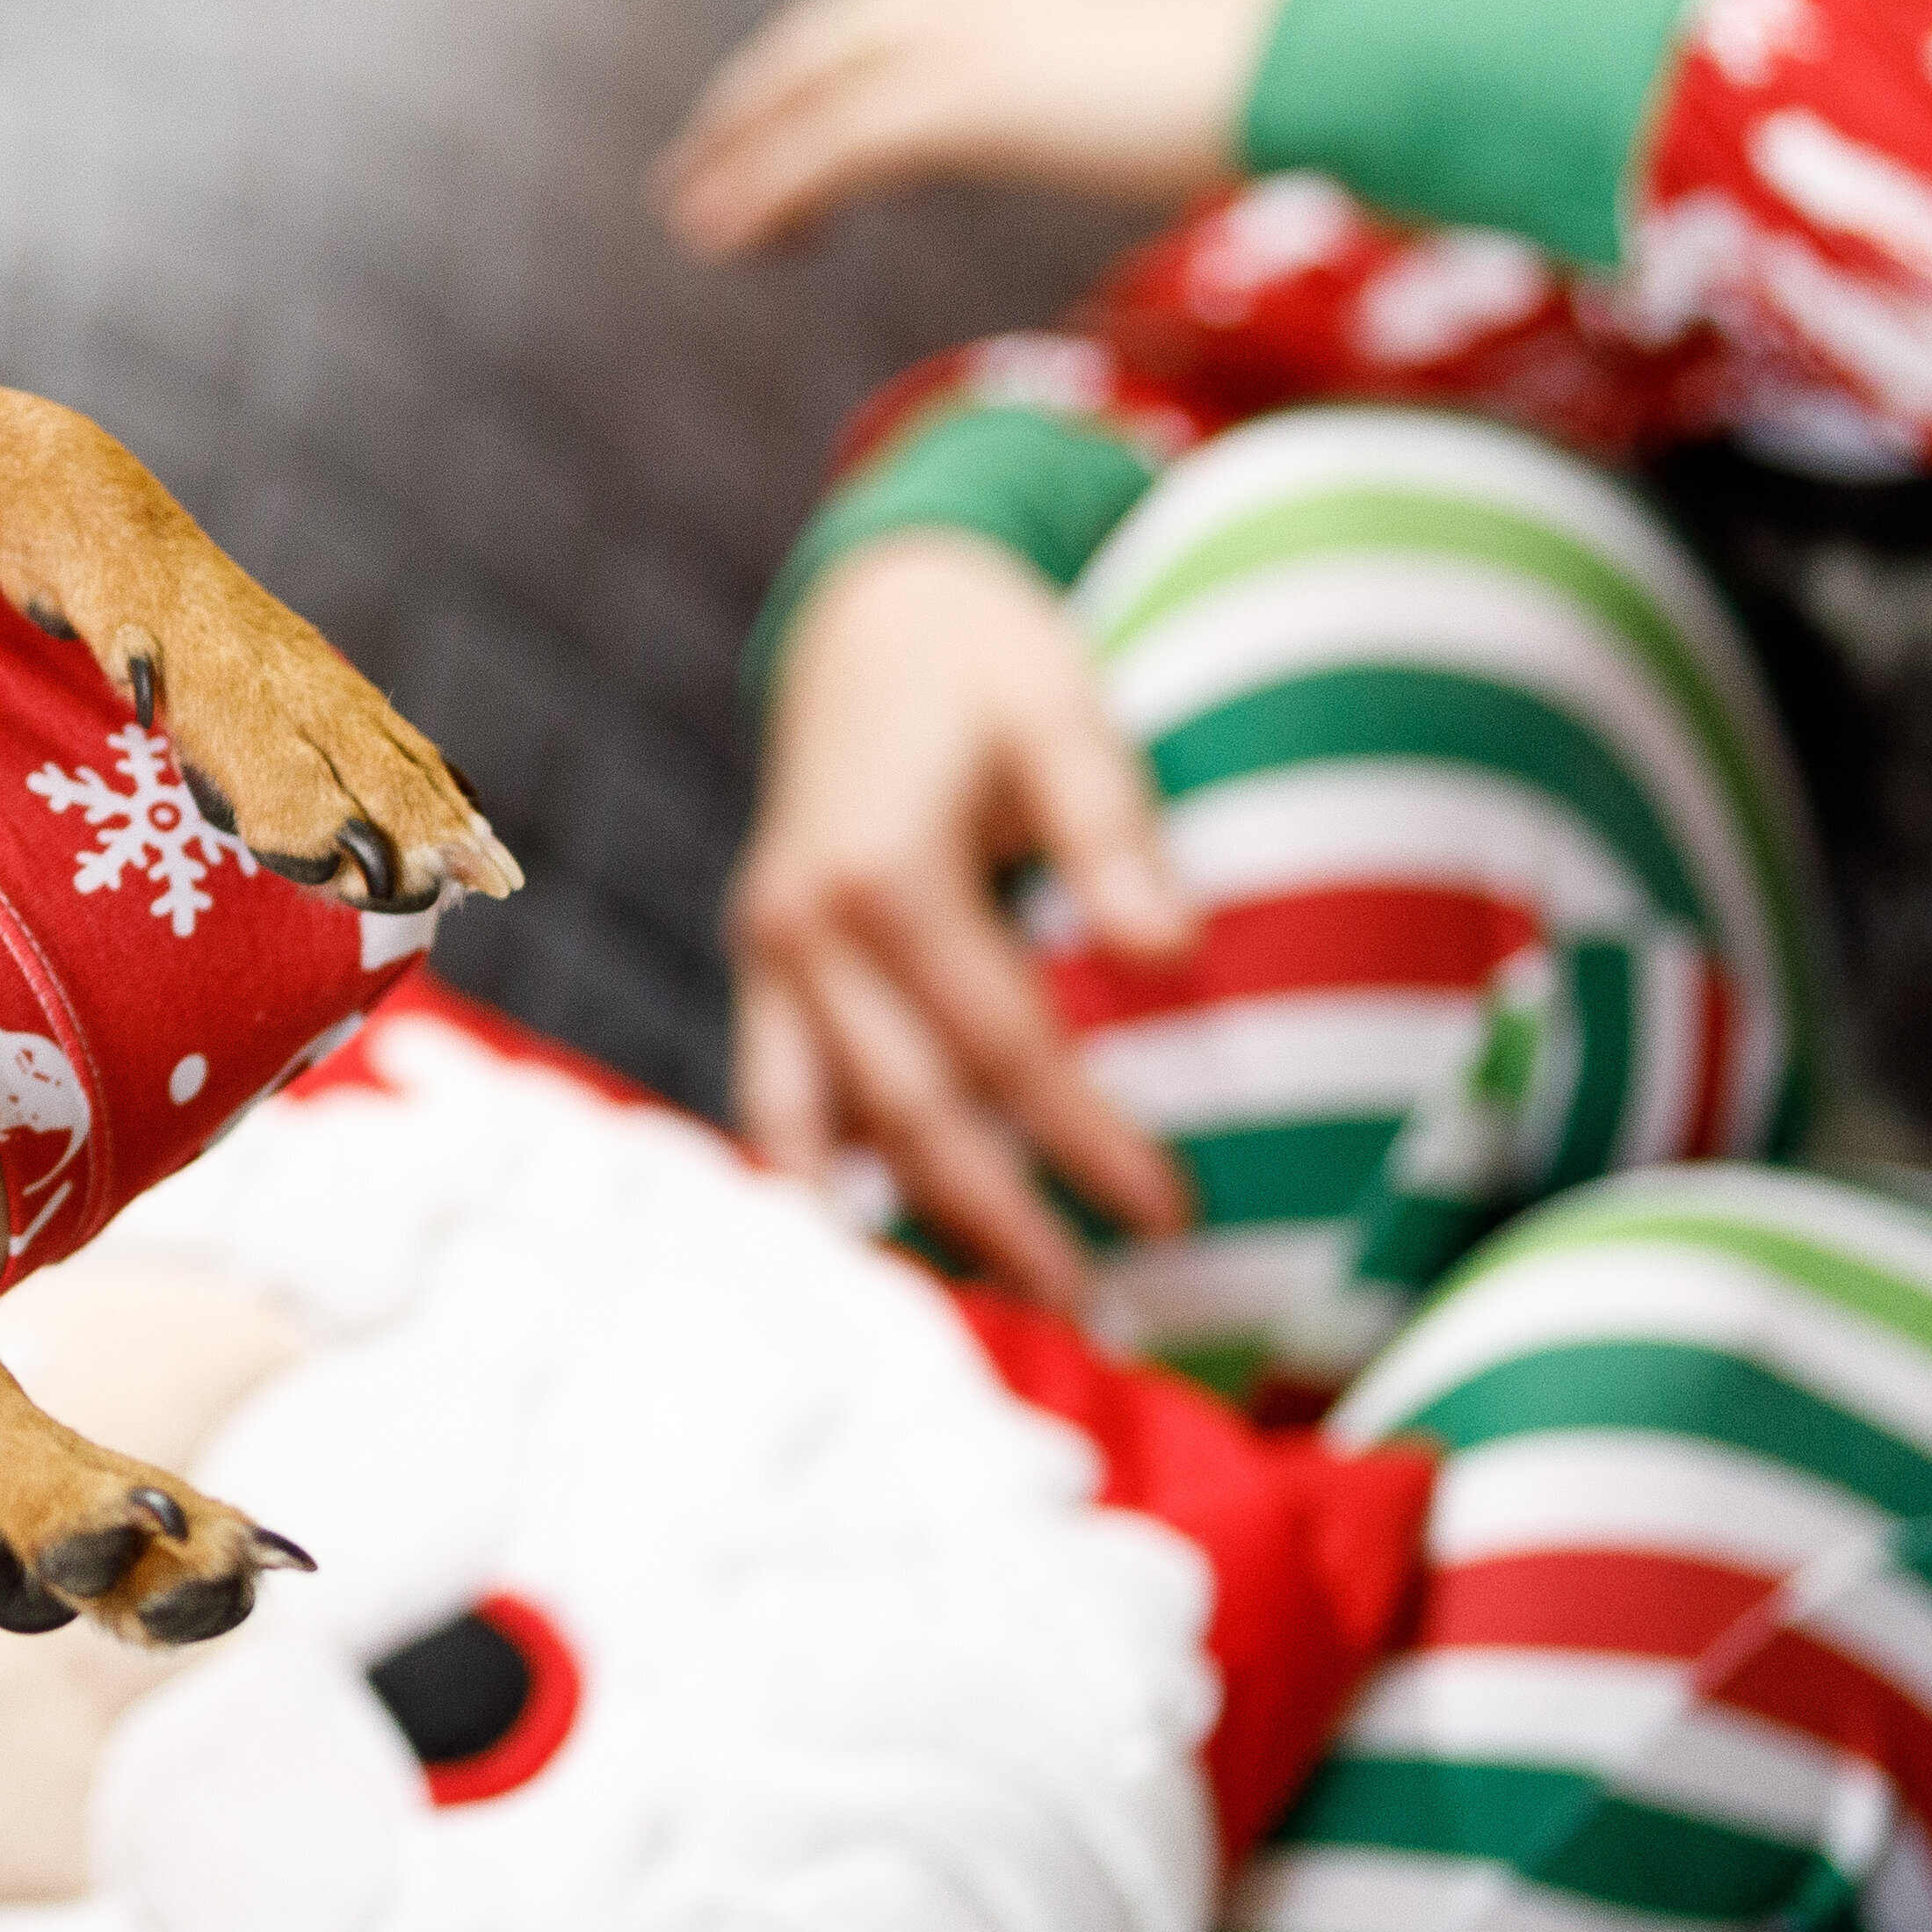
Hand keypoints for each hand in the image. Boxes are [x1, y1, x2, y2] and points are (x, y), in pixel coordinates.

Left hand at [657, 0, 1292, 257]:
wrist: (1344, 39)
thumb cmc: (1304, 50)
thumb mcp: (1169, 30)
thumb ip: (1094, 51)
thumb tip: (1086, 98)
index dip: (827, 55)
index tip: (787, 104)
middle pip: (828, 32)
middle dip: (756, 103)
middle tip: (699, 164)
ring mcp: (966, 13)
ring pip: (812, 90)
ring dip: (743, 160)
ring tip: (694, 218)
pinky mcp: (964, 88)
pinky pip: (833, 146)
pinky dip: (767, 191)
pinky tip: (728, 235)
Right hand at [732, 530, 1196, 1306]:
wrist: (867, 619)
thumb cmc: (984, 662)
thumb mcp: (1063, 712)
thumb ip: (1111, 832)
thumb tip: (1172, 955)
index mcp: (878, 873)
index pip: (1000, 1045)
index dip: (1085, 1138)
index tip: (1170, 1214)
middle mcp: (801, 927)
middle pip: (908, 1110)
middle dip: (1001, 1218)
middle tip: (1089, 1311)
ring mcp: (766, 950)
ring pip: (820, 1123)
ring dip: (900, 1221)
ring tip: (985, 1304)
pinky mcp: (759, 961)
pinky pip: (772, 1092)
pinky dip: (808, 1172)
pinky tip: (859, 1239)